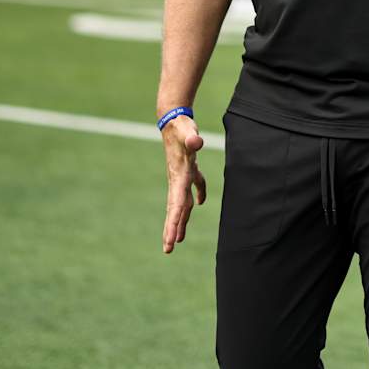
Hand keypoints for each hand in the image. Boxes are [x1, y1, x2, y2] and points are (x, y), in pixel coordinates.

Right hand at [160, 116, 205, 254]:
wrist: (173, 119)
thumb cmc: (181, 127)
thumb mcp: (187, 131)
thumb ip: (192, 138)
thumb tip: (197, 143)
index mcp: (179, 176)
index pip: (177, 204)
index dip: (175, 223)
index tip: (171, 241)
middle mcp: (178, 180)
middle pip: (174, 209)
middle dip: (171, 229)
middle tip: (168, 249)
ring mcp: (181, 176)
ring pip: (181, 203)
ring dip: (181, 220)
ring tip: (178, 240)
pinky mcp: (188, 169)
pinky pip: (192, 187)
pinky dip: (197, 195)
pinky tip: (200, 204)